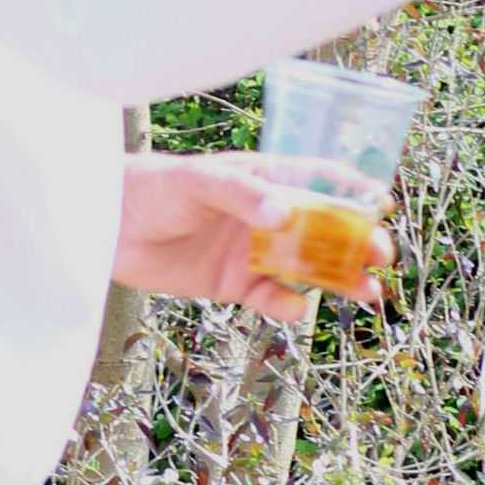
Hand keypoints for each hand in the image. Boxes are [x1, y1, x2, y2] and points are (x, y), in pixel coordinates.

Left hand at [116, 154, 391, 318]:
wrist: (103, 227)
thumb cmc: (150, 187)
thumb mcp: (198, 181)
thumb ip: (242, 196)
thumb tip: (287, 216)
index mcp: (263, 179)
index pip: (319, 179)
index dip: (352, 190)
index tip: (381, 203)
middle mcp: (264, 215)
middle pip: (324, 229)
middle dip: (356, 242)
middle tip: (380, 255)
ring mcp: (251, 251)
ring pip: (307, 267)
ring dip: (338, 279)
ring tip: (368, 292)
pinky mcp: (233, 284)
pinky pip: (271, 297)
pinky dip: (287, 305)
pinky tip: (293, 305)